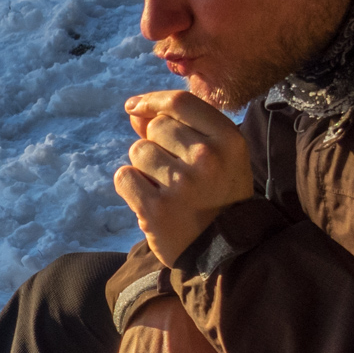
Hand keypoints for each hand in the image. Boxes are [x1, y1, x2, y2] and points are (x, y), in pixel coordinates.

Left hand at [113, 90, 254, 266]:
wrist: (224, 252)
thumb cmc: (216, 196)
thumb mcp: (215, 156)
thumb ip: (178, 127)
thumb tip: (135, 110)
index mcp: (229, 139)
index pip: (180, 102)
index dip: (152, 100)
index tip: (135, 107)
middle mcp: (208, 158)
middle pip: (156, 127)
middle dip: (155, 145)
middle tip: (175, 173)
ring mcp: (182, 184)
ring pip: (138, 151)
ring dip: (144, 168)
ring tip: (165, 188)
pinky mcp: (157, 209)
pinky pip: (124, 177)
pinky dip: (131, 187)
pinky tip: (150, 200)